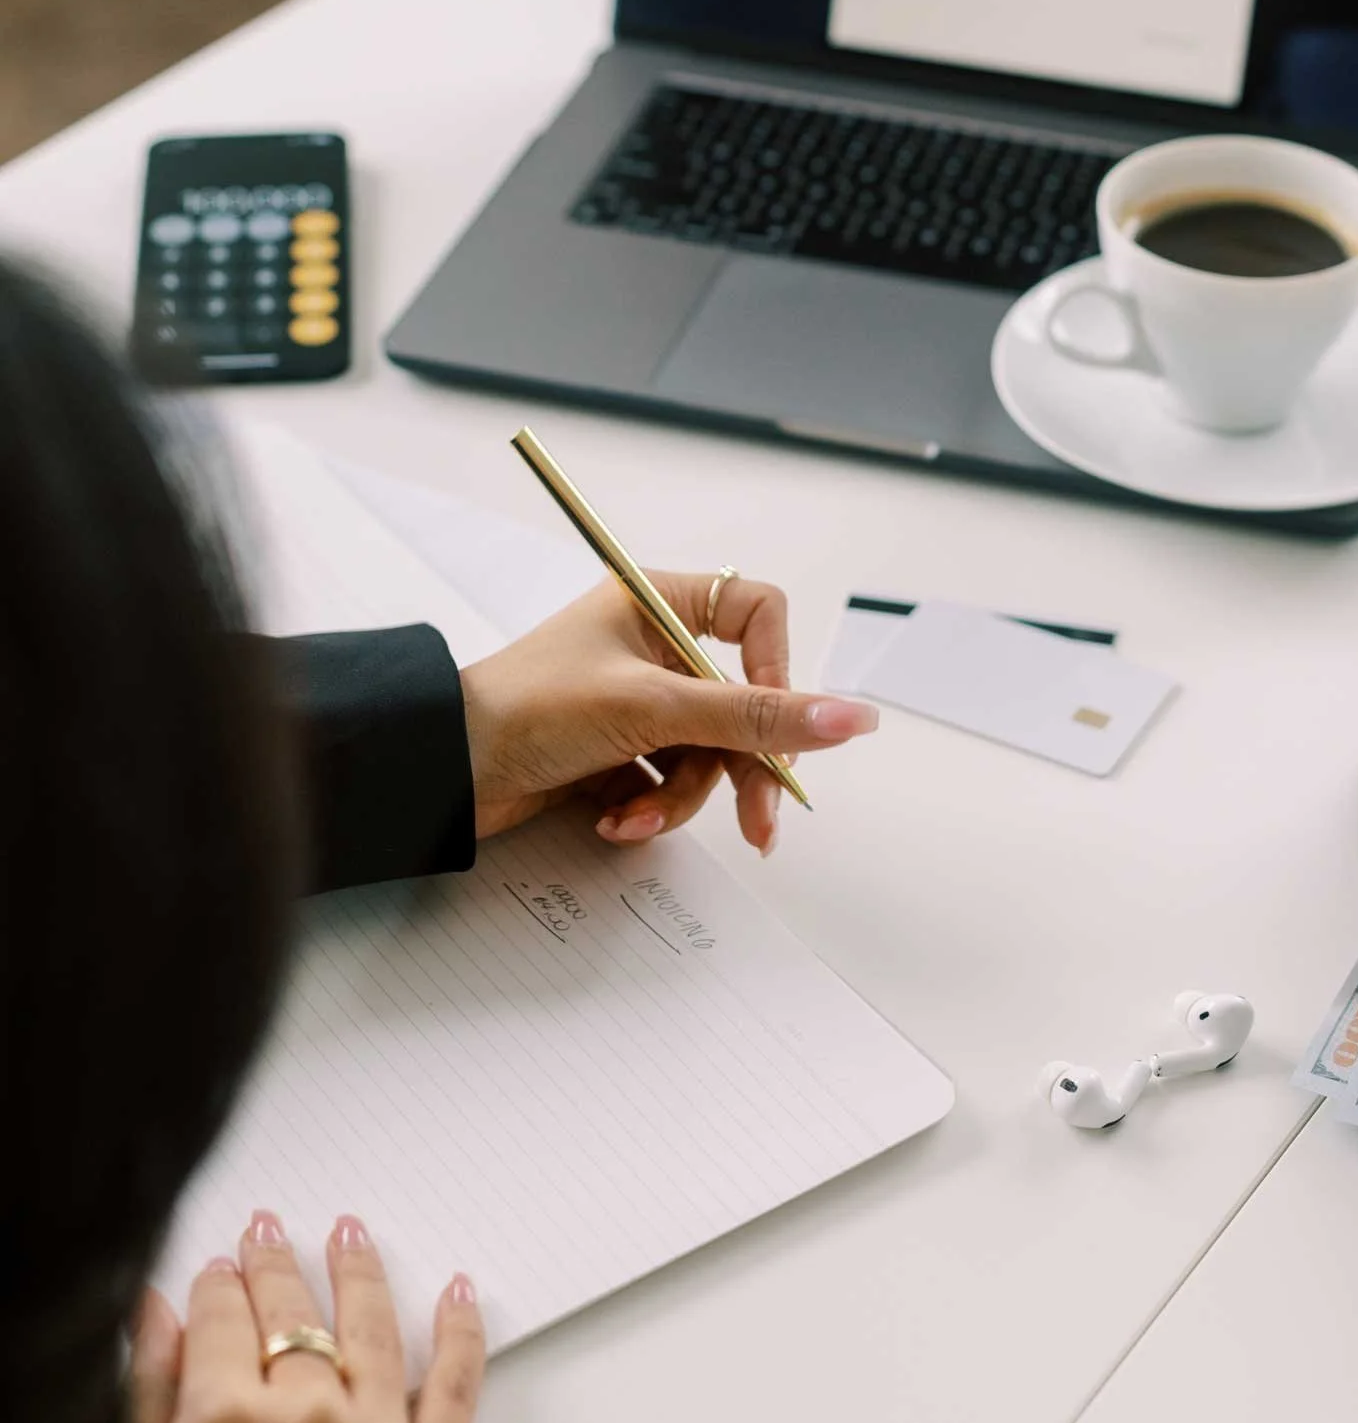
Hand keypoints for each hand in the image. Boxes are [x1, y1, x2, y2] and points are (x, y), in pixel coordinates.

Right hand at [132, 1211, 482, 1422]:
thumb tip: (155, 1317)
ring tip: (351, 1233)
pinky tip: (458, 1293)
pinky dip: (460, 1332)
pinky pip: (456, 1385)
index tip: (213, 1270)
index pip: (220, 1319)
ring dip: (358, 1271)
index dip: (214, 1288)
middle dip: (276, 1267)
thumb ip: (150, 1404)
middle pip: (292, 1313)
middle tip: (270, 1233)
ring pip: (372, 1327)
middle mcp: (310, 1417)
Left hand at [460, 572, 876, 855]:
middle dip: (743, 766)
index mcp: (657, 600)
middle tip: (759, 821)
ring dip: (683, 796)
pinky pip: (670, 780)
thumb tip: (852, 716)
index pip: (758, 616)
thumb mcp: (655, 708)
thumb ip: (758, 718)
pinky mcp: (616, 750)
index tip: (781, 725)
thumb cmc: (528, 708)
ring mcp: (634, 700)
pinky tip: (612, 820)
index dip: (779, 672)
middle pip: (741, 701)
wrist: (441, 772)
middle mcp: (650, 644)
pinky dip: (649, 806)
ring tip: (639, 817)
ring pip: (708, 752)